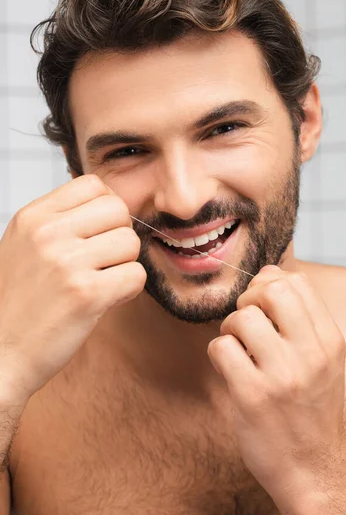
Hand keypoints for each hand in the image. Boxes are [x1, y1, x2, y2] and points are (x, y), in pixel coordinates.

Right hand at [0, 174, 145, 405]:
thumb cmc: (19, 301)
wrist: (0, 355)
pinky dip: (128, 290)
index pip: (93, 184)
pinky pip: (136, 276)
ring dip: (124, 264)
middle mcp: (48, 234)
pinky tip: (104, 300)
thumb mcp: (25, 245)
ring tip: (100, 281)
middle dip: (119, 236)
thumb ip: (62, 220)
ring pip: (131, 242)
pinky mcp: (86, 295)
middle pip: (118, 210)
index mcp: (33, 217)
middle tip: (102, 261)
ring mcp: (66, 263)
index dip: (106, 208)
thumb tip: (113, 201)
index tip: (99, 232)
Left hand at [207, 265, 345, 499]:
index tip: (261, 302)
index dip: (270, 282)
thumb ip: (301, 319)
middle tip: (246, 320)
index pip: (299, 282)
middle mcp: (310, 354)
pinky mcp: (251, 395)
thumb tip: (268, 274)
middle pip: (272, 290)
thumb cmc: (311, 408)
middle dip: (249, 297)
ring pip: (242, 317)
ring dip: (230, 327)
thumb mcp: (324, 361)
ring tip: (237, 346)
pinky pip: (221, 348)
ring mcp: (281, 375)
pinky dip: (218, 352)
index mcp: (329, 341)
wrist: (313, 468)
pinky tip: (229, 367)